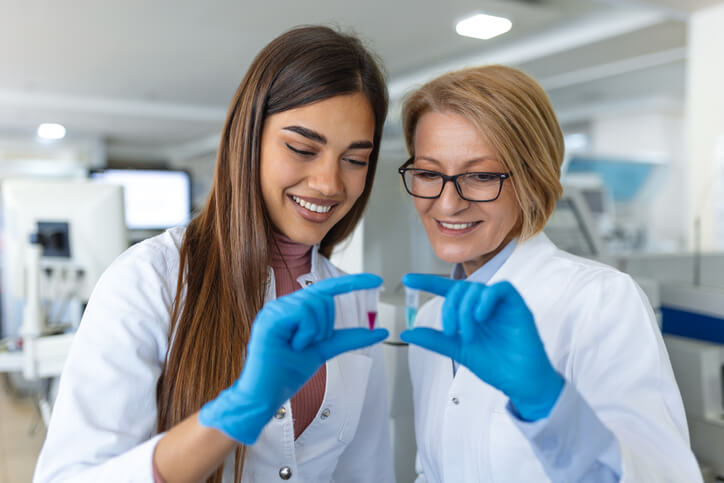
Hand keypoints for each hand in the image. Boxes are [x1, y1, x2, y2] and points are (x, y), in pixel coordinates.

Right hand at [199, 273, 387, 442]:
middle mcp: (285, 304)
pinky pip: (303, 313)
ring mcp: (275, 309)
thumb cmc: (287, 374)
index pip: (328, 289)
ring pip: (315, 305)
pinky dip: (306, 333)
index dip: (353, 282)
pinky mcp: (270, 318)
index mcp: (295, 309)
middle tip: (307, 346)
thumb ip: (348, 338)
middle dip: (325, 327)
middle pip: (325, 298)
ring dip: (314, 333)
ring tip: (297, 348)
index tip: (377, 281)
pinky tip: (292, 346)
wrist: (265, 395)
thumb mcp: (324, 350)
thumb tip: (379, 331)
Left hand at [400, 274, 562, 420]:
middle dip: (450, 308)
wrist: (520, 382)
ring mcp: (501, 305)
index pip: (447, 290)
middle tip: (451, 331)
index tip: (407, 279)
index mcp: (470, 312)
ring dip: (466, 309)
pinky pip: (501, 289)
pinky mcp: (518, 306)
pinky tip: (481, 316)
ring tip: (468, 333)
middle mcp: (484, 305)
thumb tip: (408, 332)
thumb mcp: (458, 350)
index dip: (427, 282)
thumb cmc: (495, 365)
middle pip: (460, 289)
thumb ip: (435, 340)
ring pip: (477, 288)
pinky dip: (486, 299)